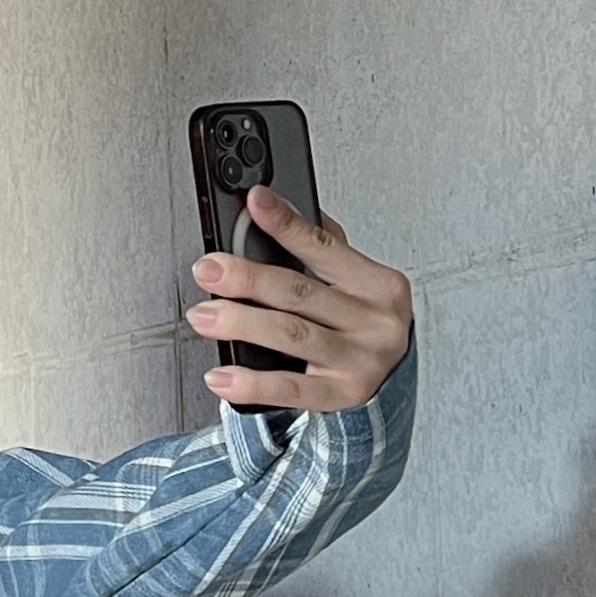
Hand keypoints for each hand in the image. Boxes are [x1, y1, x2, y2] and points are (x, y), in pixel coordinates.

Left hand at [188, 191, 412, 412]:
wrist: (392, 378)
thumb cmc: (365, 324)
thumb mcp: (358, 283)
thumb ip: (325, 249)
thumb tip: (279, 207)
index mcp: (378, 284)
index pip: (324, 246)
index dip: (286, 223)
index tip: (256, 202)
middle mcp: (374, 321)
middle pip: (300, 292)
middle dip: (247, 279)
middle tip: (208, 270)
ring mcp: (361, 360)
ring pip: (291, 335)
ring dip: (241, 324)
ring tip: (203, 316)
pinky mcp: (343, 394)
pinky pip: (291, 388)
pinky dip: (252, 383)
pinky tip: (221, 376)